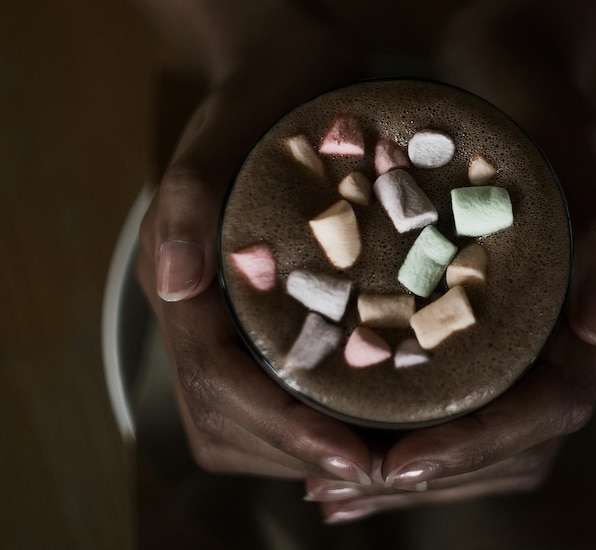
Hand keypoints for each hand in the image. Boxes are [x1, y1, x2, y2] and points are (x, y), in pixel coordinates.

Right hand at [136, 59, 382, 486]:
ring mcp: (215, 319)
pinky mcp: (245, 318)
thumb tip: (177, 289)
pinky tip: (350, 422)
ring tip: (366, 458)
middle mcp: (191, 312)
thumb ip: (186, 205)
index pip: (216, 379)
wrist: (273, 77)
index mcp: (179, 278)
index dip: (281, 427)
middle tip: (373, 470)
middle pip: (223, 416)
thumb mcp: (222, 136)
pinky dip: (303, 422)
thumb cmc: (256, 102)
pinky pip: (260, 392)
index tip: (351, 457)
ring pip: (237, 419)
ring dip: (298, 448)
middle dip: (295, 452)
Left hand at [304, 122, 595, 522]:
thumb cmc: (528, 93)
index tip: (400, 464)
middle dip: (424, 476)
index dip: (478, 446)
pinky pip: (436, 394)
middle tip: (336, 494)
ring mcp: (503, 331)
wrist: (496, 65)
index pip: (547, 408)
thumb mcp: (563, 142)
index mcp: (578, 302)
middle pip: (502, 440)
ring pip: (466, 429)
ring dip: (397, 468)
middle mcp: (543, 330)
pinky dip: (390, 428)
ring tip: (325, 489)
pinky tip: (336, 440)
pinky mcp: (462, 321)